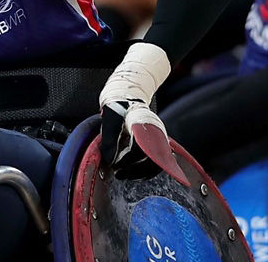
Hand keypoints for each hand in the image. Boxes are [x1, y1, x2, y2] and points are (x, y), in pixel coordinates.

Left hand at [98, 43, 185, 181]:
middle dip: (135, 170)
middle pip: (153, 160)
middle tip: (118, 174)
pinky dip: (147, 168)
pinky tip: (134, 171)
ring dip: (141, 172)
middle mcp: (156, 133)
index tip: (114, 166)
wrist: (129, 93)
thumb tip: (108, 159)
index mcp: (143, 126)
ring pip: (157, 162)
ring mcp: (159, 137)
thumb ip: (108, 138)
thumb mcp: (109, 118)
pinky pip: (158, 160)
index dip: (127, 161)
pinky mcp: (158, 141)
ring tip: (124, 174)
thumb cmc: (118, 104)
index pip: (140, 150)